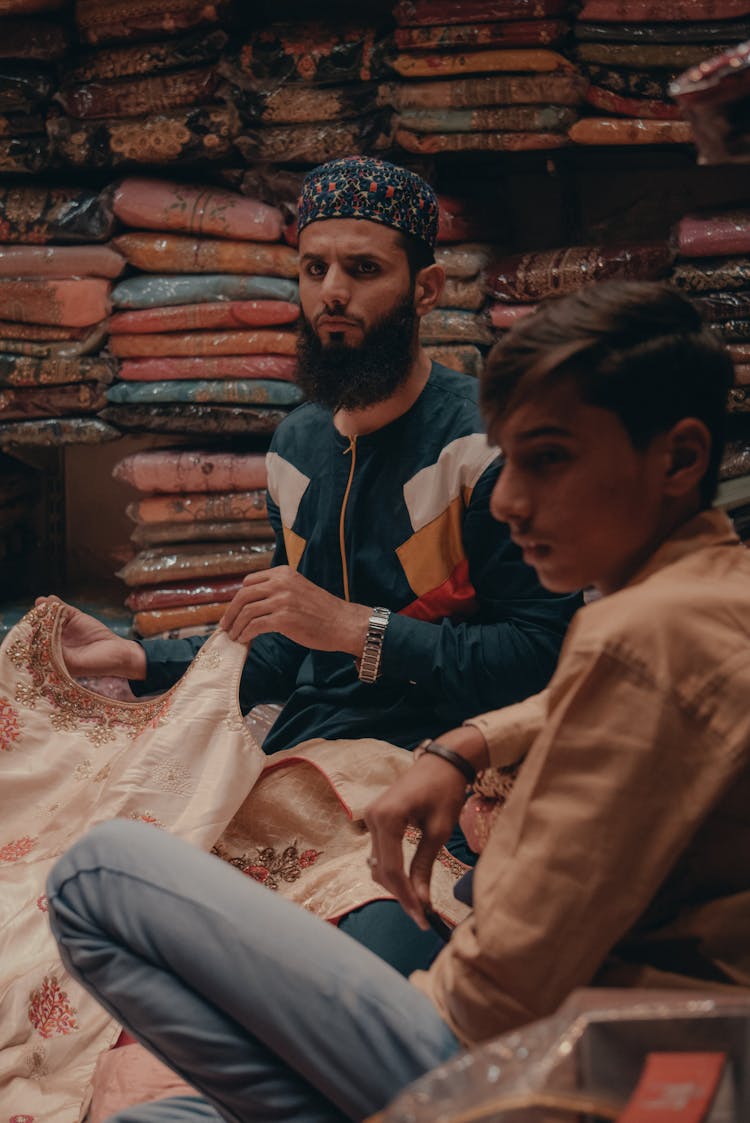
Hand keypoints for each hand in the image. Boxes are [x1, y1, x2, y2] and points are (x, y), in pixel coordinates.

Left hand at [35, 596, 145, 678]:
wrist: (120, 654)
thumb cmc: (97, 664)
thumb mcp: (73, 663)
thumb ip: (55, 653)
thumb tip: (39, 640)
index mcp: (52, 656)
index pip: (36, 645)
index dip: (31, 637)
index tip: (27, 630)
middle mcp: (56, 641)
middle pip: (40, 629)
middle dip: (35, 621)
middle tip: (33, 614)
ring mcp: (65, 628)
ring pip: (49, 617)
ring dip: (44, 610)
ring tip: (40, 603)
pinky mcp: (75, 617)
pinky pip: (62, 609)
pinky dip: (56, 604)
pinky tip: (51, 600)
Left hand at [220, 566, 369, 656]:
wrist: (343, 623)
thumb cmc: (322, 611)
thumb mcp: (298, 589)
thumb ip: (278, 590)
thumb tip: (253, 603)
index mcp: (283, 573)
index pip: (249, 581)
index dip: (238, 598)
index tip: (234, 611)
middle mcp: (281, 583)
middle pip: (243, 595)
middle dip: (231, 612)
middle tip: (226, 625)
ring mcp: (282, 600)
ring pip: (246, 611)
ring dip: (236, 626)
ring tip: (234, 636)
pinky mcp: (284, 619)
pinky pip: (254, 626)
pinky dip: (245, 634)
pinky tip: (244, 640)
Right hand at [364, 727, 489, 928]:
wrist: (443, 762)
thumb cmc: (445, 791)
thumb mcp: (439, 831)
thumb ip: (425, 866)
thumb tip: (421, 901)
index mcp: (387, 817)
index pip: (391, 869)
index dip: (406, 897)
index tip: (422, 918)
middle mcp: (372, 817)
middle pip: (381, 870)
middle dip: (401, 894)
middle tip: (423, 916)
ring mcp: (371, 816)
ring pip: (378, 864)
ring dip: (396, 884)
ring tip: (419, 903)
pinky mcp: (376, 818)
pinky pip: (381, 852)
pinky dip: (394, 869)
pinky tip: (410, 882)